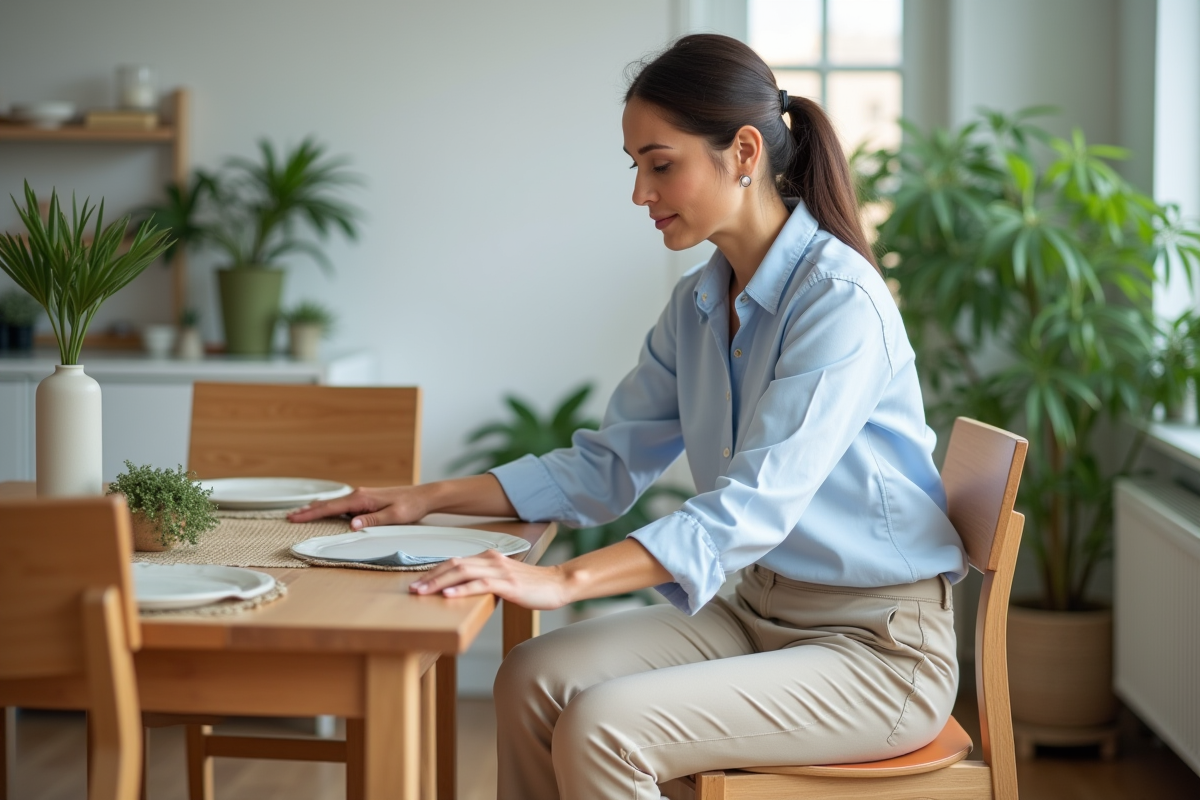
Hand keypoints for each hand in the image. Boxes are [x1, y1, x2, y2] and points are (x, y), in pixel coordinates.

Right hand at [286, 485, 427, 529]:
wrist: (423, 497)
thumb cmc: (410, 506)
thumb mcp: (394, 516)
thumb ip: (373, 520)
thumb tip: (352, 524)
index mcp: (362, 498)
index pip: (331, 507)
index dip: (311, 513)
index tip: (294, 517)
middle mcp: (359, 495)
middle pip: (328, 504)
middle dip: (308, 510)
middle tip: (289, 517)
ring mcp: (362, 497)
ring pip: (334, 504)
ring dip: (317, 509)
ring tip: (300, 514)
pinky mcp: (366, 501)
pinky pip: (343, 506)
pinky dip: (330, 509)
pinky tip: (325, 512)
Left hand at [409, 550, 571, 609]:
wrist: (558, 583)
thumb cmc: (532, 585)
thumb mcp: (504, 579)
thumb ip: (485, 579)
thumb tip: (463, 588)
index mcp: (489, 557)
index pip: (455, 561)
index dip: (434, 571)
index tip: (418, 583)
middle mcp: (492, 559)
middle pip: (454, 564)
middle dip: (430, 577)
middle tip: (413, 589)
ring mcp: (500, 571)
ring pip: (463, 572)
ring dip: (440, 582)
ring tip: (423, 592)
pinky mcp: (509, 584)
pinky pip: (481, 584)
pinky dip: (463, 588)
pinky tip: (449, 594)